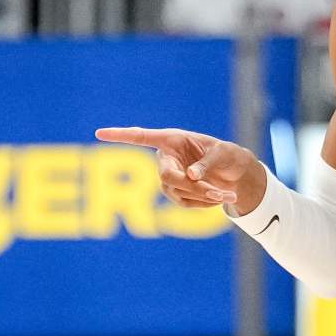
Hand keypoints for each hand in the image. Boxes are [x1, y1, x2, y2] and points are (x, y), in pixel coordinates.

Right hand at [94, 127, 265, 211]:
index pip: (142, 136)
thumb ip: (207, 163)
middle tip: (217, 193)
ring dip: (202, 196)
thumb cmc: (228, 155)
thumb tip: (189, 176)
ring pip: (177, 192)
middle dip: (192, 186)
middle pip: (167, 175)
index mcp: (173, 139)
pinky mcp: (175, 194)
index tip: (99, 132)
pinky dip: (204, 203)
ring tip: (227, 195)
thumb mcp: (223, 153)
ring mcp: (169, 177)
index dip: (120, 136)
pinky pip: (185, 202)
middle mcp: (167, 158)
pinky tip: (220, 198)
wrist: (236, 174)